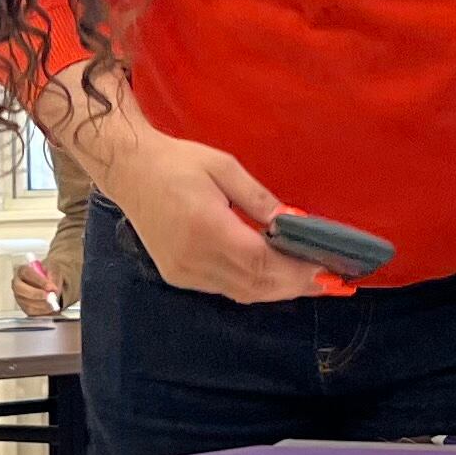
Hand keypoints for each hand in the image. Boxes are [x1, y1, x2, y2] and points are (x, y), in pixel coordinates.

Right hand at [10, 260, 65, 318]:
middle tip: (49, 296)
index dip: (38, 280)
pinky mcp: (23, 307)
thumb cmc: (48, 276)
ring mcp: (19, 296)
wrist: (49, 286)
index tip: (50, 286)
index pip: (27, 274)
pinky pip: (30, 311)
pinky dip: (41, 311)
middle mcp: (17, 283)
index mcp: (23, 271)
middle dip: (36, 293)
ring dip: (41, 304)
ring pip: (26, 302)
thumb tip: (53, 288)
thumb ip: (53, 276)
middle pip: (20, 289)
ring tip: (52, 303)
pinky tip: (49, 308)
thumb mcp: (53, 270)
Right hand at [90, 126, 327, 303]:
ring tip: (307, 281)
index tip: (324, 266)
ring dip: (276, 289)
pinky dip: (252, 286)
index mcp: (206, 227)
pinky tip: (271, 276)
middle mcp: (193, 258)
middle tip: (327, 280)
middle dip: (294, 284)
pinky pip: (223, 289)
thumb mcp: (224, 167)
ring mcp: (183, 272)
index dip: (295, 269)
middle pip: (254, 284)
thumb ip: (259, 200)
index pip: (260, 261)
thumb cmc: (177, 161)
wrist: (128, 170)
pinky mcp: (177, 276)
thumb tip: (293, 224)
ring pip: (240, 293)